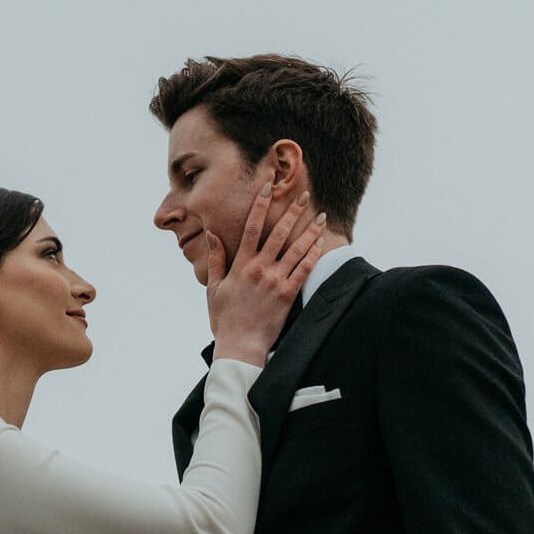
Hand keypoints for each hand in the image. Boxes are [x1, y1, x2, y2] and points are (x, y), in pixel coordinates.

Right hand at [205, 184, 328, 365]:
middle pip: (278, 233)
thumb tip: (213, 235)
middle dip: (292, 212)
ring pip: (296, 249)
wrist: (240, 345)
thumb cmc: (224, 319)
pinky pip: (304, 270)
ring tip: (320, 215)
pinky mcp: (288, 294)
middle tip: (304, 195)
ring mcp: (275, 281)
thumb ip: (216, 260)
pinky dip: (313, 254)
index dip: (260, 205)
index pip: (251, 227)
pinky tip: (321, 243)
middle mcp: (259, 268)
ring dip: (310, 230)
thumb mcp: (214, 288)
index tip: (267, 188)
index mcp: (241, 264)